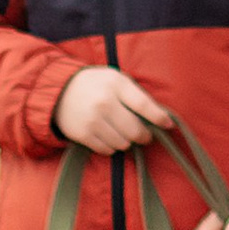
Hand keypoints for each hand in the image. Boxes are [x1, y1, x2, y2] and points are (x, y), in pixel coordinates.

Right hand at [52, 66, 175, 155]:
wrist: (59, 91)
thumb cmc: (96, 84)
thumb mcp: (115, 79)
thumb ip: (135, 94)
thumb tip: (159, 116)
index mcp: (115, 84)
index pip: (143, 104)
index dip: (159, 117)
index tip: (168, 125)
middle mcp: (104, 102)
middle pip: (135, 130)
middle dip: (143, 136)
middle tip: (144, 135)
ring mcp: (93, 119)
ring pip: (123, 143)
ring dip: (126, 141)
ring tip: (120, 132)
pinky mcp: (83, 134)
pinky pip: (107, 150)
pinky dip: (111, 147)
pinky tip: (107, 136)